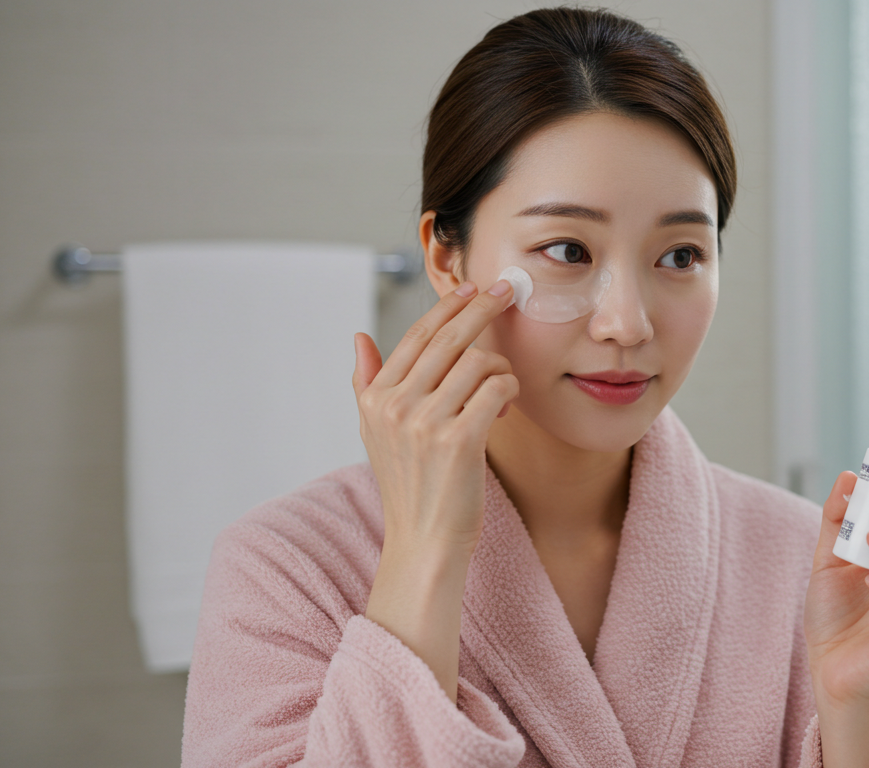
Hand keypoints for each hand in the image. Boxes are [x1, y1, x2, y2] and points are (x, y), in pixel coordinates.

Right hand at [351, 279, 517, 697]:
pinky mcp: (459, 440)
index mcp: (375, 398)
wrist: (424, 544)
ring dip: (498, 369)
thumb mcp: (376, 434)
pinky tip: (504, 406)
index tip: (474, 288)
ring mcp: (425, 422)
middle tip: (508, 290)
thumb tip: (360, 336)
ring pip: (478, 362)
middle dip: (482, 307)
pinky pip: (496, 387)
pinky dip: (508, 389)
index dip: (448, 306)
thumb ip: (367, 382)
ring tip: (499, 393)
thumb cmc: (410, 488)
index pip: (416, 336)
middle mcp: (394, 405)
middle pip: (448, 338)